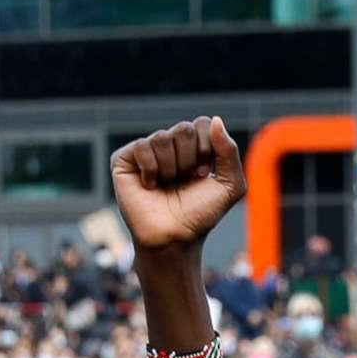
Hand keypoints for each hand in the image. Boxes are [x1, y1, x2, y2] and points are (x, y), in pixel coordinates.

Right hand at [110, 119, 247, 256]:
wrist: (174, 237)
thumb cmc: (200, 214)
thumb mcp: (231, 185)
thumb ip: (230, 151)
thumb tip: (215, 120)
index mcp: (193, 147)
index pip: (202, 124)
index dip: (206, 149)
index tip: (204, 175)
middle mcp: (170, 146)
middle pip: (184, 129)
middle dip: (189, 159)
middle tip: (184, 181)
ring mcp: (147, 152)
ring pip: (162, 137)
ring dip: (170, 167)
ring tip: (166, 185)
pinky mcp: (125, 160)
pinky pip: (141, 146)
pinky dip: (150, 168)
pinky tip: (149, 185)